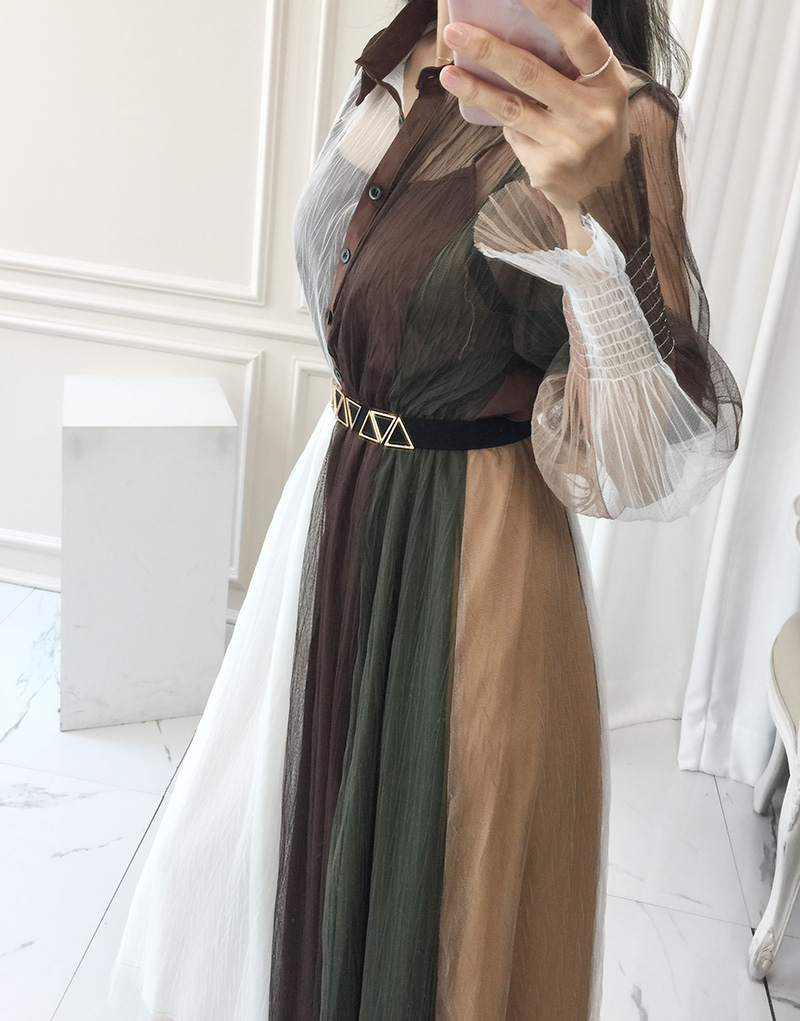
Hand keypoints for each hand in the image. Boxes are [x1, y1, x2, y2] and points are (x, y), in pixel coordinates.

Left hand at [439, 0, 629, 217]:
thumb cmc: (595, 127)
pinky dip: (502, 120)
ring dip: (475, 88)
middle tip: (456, 32)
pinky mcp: (546, 167)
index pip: (580, 37)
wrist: (605, 193)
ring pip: (511, 108)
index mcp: (608, 82)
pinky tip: (493, 111)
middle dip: (489, 49)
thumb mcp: (598, 92)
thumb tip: (517, 27)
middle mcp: (591, 113)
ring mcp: (568, 144)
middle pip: (531, 73)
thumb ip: (571, 65)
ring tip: (449, 74)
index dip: (552, 9)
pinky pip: (512, 134)